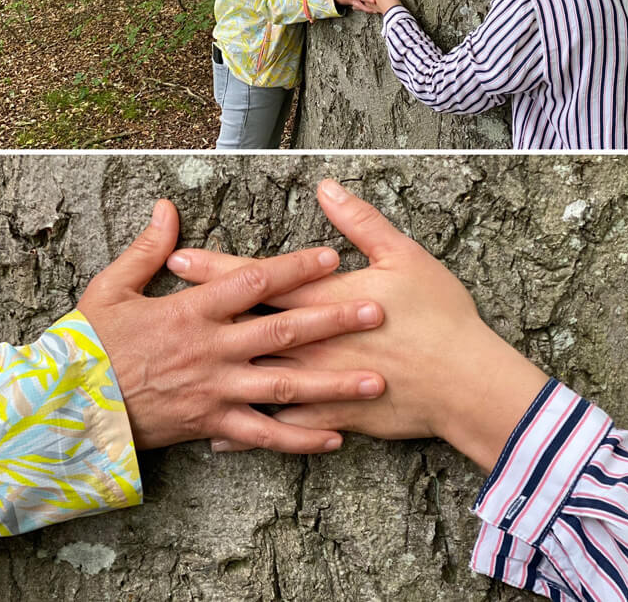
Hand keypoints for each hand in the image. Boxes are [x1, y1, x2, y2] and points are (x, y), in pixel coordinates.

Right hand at [77, 198, 386, 453]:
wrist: (70, 409)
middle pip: (283, 332)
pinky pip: (263, 436)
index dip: (293, 268)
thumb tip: (166, 208)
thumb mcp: (112, 288)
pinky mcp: (212, 425)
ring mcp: (216, 390)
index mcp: (192, 311)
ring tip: (374, 381)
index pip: (252, 283)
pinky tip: (335, 437)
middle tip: (376, 313)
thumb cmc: (91, 344)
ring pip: (284, 387)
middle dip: (333, 321)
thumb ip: (147, 249)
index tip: (331, 257)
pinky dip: (299, 439)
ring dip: (332, 384)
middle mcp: (212, 349)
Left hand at [166, 181, 548, 471]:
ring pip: (253, 378)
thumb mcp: (403, 255)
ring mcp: (317, 383)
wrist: (465, 380)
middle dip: (201, 315)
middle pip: (244, 325)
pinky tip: (218, 439)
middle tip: (162, 311)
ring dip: (214, 372)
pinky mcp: (331, 416)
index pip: (258, 280)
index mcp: (322, 299)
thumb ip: (360, 221)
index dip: (216, 269)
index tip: (179, 259)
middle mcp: (310, 342)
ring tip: (177, 373)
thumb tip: (327, 187)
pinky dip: (248, 432)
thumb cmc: (438, 314)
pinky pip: (280, 428)